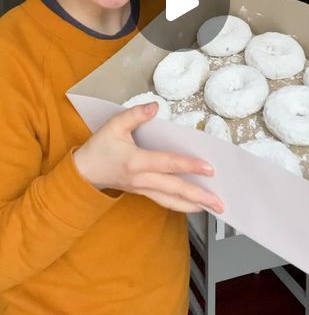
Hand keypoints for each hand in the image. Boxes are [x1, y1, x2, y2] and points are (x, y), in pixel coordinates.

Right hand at [73, 102, 223, 213]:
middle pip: (174, 189)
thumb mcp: (114, 125)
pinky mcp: (143, 193)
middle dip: (199, 196)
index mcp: (136, 161)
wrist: (83, 172)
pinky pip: (165, 202)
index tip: (209, 168)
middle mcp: (142, 179)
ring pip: (172, 201)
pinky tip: (195, 205)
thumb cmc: (99, 148)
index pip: (168, 164)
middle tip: (219, 202)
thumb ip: (135, 115)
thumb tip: (155, 107)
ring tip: (213, 208)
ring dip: (194, 205)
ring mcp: (143, 189)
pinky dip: (182, 205)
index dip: (189, 165)